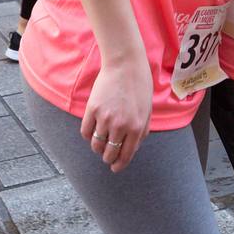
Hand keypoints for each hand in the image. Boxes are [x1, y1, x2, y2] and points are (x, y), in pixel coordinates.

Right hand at [80, 57, 151, 171]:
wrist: (125, 64)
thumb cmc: (139, 85)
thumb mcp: (148, 110)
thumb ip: (142, 130)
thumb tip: (132, 148)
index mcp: (137, 127)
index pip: (126, 155)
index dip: (119, 165)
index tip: (115, 168)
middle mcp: (121, 125)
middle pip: (109, 153)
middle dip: (108, 158)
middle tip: (107, 156)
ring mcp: (105, 118)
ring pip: (96, 145)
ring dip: (98, 147)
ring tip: (100, 142)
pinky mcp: (92, 110)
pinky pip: (85, 132)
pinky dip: (88, 136)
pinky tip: (92, 132)